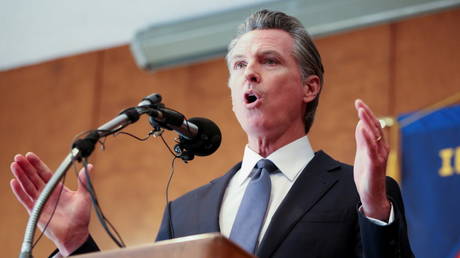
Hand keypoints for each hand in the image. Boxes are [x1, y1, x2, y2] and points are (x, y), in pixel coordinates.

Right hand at [10, 152, 92, 255]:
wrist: (75, 233)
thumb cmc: (81, 216)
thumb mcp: (85, 195)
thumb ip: (84, 181)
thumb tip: (89, 166)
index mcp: (58, 188)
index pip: (45, 173)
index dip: (37, 164)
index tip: (30, 155)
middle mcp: (48, 193)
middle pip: (34, 178)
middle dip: (26, 167)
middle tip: (18, 157)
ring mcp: (41, 202)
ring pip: (28, 186)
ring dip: (21, 176)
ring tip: (14, 165)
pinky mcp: (36, 211)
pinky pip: (25, 200)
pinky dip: (19, 191)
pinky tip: (14, 182)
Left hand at [353, 100, 390, 220]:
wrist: (371, 194)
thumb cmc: (367, 173)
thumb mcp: (362, 153)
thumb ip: (362, 139)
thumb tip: (360, 123)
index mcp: (379, 145)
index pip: (373, 125)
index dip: (367, 114)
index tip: (359, 103)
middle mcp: (382, 148)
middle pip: (375, 127)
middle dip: (366, 114)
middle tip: (358, 102)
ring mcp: (380, 156)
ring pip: (374, 135)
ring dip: (367, 121)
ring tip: (360, 111)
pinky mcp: (375, 164)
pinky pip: (371, 148)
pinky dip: (367, 137)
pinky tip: (362, 128)